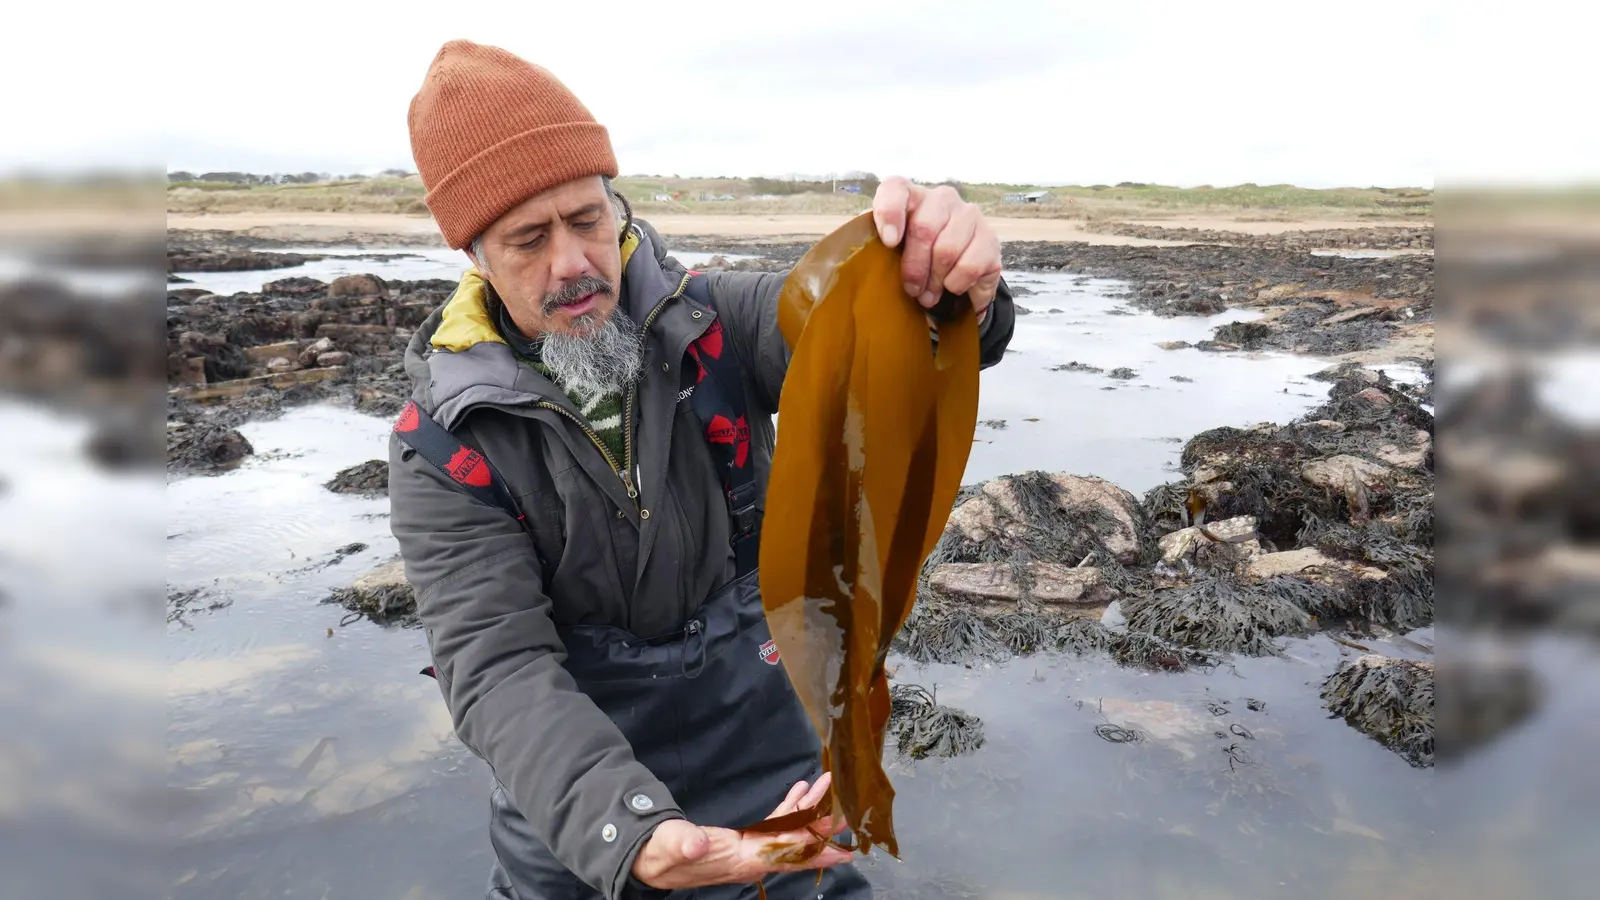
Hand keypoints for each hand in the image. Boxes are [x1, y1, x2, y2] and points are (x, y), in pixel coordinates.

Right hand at [629, 772, 850, 890]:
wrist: (648, 860)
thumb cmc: (658, 853)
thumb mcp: (667, 846)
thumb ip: (683, 843)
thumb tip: (700, 842)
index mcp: (740, 860)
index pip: (783, 852)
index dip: (810, 844)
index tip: (837, 839)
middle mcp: (751, 859)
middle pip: (795, 846)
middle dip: (822, 832)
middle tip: (849, 817)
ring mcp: (749, 851)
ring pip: (787, 834)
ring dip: (807, 813)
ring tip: (826, 788)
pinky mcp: (742, 842)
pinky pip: (773, 827)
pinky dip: (788, 809)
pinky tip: (798, 791)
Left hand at [871, 175, 1002, 319]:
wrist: (957, 274)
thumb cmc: (916, 260)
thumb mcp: (892, 253)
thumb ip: (878, 249)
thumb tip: (867, 262)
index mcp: (911, 196)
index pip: (895, 189)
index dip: (889, 214)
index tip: (889, 243)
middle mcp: (942, 198)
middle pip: (924, 228)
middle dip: (914, 267)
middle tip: (911, 289)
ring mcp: (969, 215)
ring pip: (947, 250)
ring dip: (935, 280)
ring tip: (929, 294)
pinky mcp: (990, 238)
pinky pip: (970, 266)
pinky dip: (956, 284)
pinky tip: (952, 286)